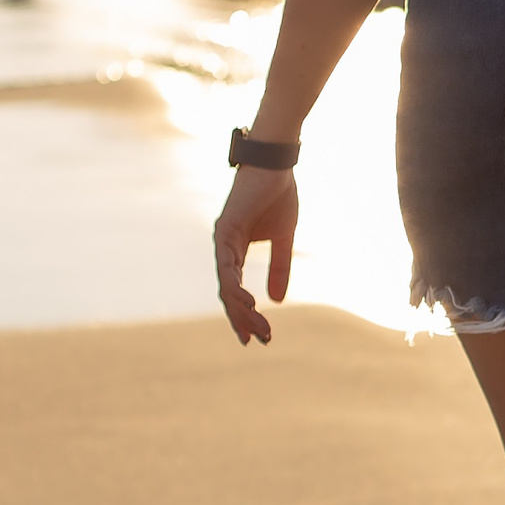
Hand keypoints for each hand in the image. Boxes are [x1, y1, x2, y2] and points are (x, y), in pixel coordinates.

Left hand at [213, 164, 298, 344]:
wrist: (275, 165)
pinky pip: (227, 266)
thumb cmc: (278, 195)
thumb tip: (276, 301)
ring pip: (226, 285)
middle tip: (261, 340)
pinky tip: (247, 303)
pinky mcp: (226, 231)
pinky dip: (235, 286)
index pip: (235, 289)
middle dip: (244, 319)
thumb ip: (279, 268)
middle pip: (229, 293)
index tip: (258, 337)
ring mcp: (222, 240)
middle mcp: (224, 248)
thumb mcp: (283, 239)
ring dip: (241, 309)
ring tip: (258, 328)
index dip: (245, 314)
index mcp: (235, 249)